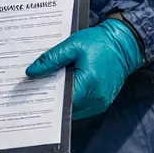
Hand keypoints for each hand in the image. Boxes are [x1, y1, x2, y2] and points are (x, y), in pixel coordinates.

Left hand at [26, 18, 143, 119]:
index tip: (30, 91)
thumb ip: (51, 59)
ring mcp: (100, 103)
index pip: (59, 99)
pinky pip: (81, 107)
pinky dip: (71, 100)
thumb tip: (31, 72)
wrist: (124, 44)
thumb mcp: (72, 46)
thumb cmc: (99, 43)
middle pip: (65, 107)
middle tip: (34, 90)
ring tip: (47, 89)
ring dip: (60, 101)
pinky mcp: (102, 103)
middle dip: (50, 99)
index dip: (44, 96)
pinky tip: (62, 89)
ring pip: (73, 110)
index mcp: (88, 84)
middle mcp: (95, 99)